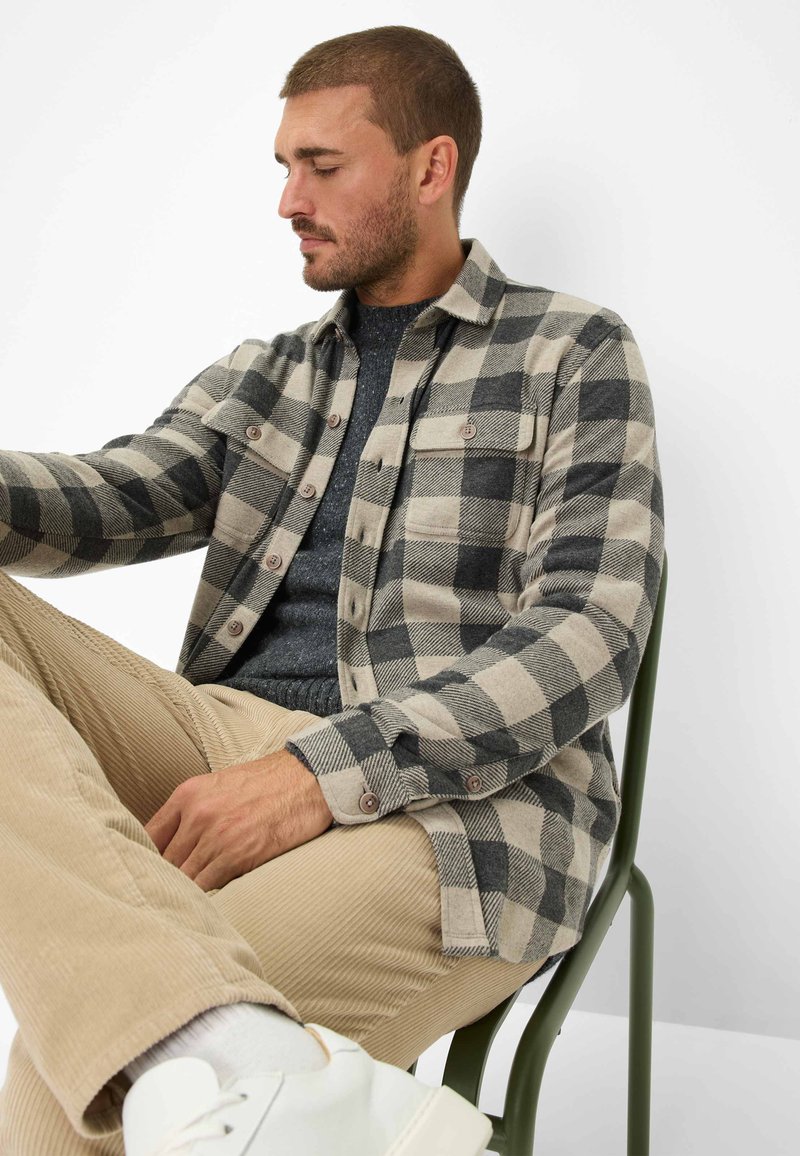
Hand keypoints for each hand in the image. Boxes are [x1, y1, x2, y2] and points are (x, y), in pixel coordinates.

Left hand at [144, 748, 333, 890]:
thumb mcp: (220, 785)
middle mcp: (196, 814)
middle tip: (164, 896)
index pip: (148, 836)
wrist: (309, 778)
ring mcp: (216, 836)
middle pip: (164, 861)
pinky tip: (205, 904)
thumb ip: (193, 810)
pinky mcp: (237, 855)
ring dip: (183, 892)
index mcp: (187, 794)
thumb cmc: (268, 783)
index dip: (145, 858)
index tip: (148, 873)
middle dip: (165, 879)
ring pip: (182, 877)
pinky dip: (204, 897)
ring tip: (181, 906)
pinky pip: (206, 886)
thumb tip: (173, 843)